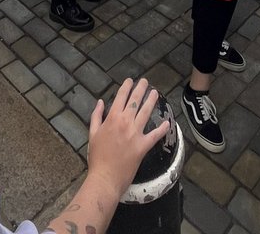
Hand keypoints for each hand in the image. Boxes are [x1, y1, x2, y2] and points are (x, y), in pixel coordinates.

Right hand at [86, 79, 168, 202]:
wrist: (104, 178)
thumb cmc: (97, 157)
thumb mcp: (92, 134)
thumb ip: (96, 116)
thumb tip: (100, 101)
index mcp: (112, 118)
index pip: (121, 97)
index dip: (126, 87)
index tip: (130, 80)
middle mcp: (125, 122)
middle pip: (135, 101)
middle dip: (141, 89)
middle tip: (145, 81)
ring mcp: (135, 134)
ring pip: (145, 113)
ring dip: (151, 101)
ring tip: (155, 93)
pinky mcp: (142, 146)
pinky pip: (154, 136)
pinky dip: (162, 129)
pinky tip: (167, 123)